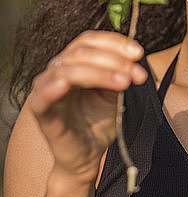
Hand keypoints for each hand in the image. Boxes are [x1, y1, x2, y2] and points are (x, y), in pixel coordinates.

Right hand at [28, 30, 147, 183]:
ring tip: (124, 82)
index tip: (138, 52)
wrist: (88, 156)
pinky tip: (66, 84)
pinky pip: (42, 96)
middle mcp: (57, 71)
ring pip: (69, 69)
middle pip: (81, 51)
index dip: (113, 42)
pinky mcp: (42, 112)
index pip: (88, 40)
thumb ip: (118, 73)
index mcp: (73, 63)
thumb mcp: (113, 93)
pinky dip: (53, 87)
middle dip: (113, 59)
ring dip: (100, 72)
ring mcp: (47, 90)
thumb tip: (133, 57)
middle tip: (136, 73)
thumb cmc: (97, 122)